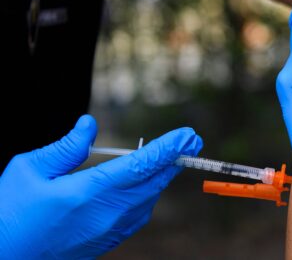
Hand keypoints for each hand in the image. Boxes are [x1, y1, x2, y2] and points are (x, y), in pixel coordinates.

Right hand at [0, 115, 202, 258]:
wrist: (2, 257)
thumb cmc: (8, 211)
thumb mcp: (29, 170)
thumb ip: (66, 147)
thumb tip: (89, 125)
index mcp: (88, 193)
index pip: (140, 166)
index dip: (167, 148)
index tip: (188, 135)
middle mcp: (105, 215)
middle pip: (152, 183)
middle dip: (173, 159)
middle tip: (191, 141)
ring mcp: (106, 233)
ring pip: (147, 200)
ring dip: (160, 178)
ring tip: (167, 158)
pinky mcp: (104, 243)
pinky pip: (137, 216)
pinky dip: (147, 196)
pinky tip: (143, 185)